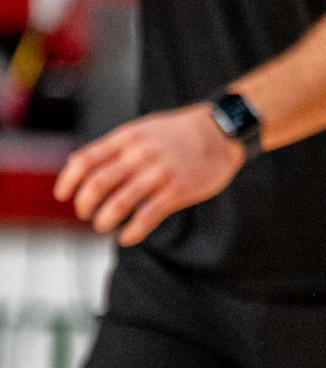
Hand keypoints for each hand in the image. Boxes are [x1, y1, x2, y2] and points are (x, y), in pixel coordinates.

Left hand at [54, 104, 243, 245]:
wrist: (221, 130)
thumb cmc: (179, 133)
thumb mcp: (141, 129)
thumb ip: (112, 147)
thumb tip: (76, 162)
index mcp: (127, 138)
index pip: (85, 161)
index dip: (68, 181)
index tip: (63, 196)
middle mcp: (139, 154)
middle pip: (97, 184)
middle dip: (84, 205)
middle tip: (86, 214)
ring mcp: (159, 173)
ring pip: (119, 203)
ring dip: (104, 220)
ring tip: (103, 225)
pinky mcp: (178, 190)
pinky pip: (147, 216)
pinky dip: (132, 231)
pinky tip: (127, 237)